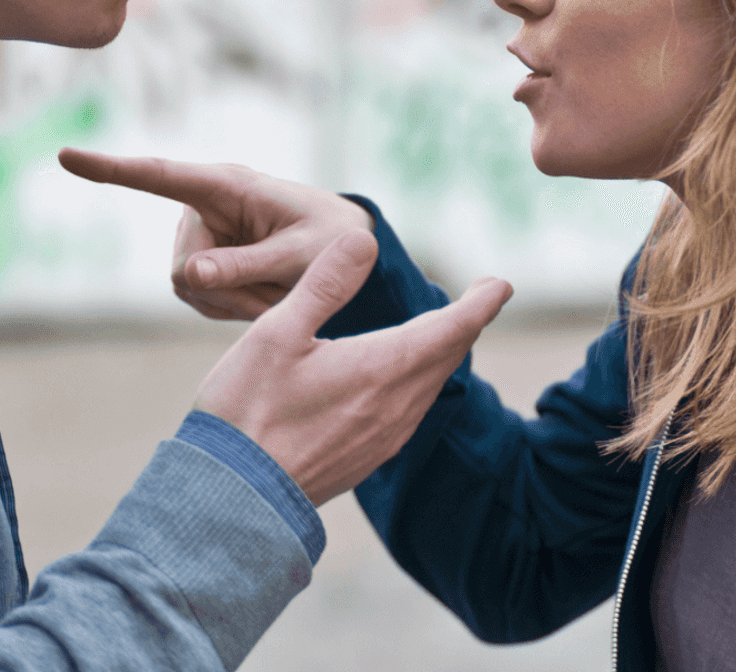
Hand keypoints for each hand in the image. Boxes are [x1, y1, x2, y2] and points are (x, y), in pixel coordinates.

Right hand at [59, 148, 371, 320]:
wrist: (343, 251)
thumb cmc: (330, 240)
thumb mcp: (299, 256)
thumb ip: (247, 265)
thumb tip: (187, 276)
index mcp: (227, 185)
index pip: (160, 177)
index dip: (112, 170)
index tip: (66, 156)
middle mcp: (203, 207)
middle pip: (185, 267)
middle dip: (231, 292)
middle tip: (283, 295)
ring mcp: (199, 237)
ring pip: (189, 289)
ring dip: (237, 302)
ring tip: (280, 289)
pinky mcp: (201, 263)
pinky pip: (200, 299)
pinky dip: (234, 307)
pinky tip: (263, 295)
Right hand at [193, 229, 512, 506]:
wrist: (234, 495)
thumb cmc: (246, 409)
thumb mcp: (276, 333)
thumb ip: (325, 284)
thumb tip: (364, 238)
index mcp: (380, 367)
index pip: (451, 328)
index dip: (481, 303)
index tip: (501, 284)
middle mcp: (396, 405)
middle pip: (447, 356)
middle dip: (465, 323)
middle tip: (479, 298)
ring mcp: (385, 436)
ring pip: (431, 386)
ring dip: (442, 354)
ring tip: (442, 332)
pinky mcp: (369, 458)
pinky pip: (412, 412)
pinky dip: (420, 384)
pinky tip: (402, 382)